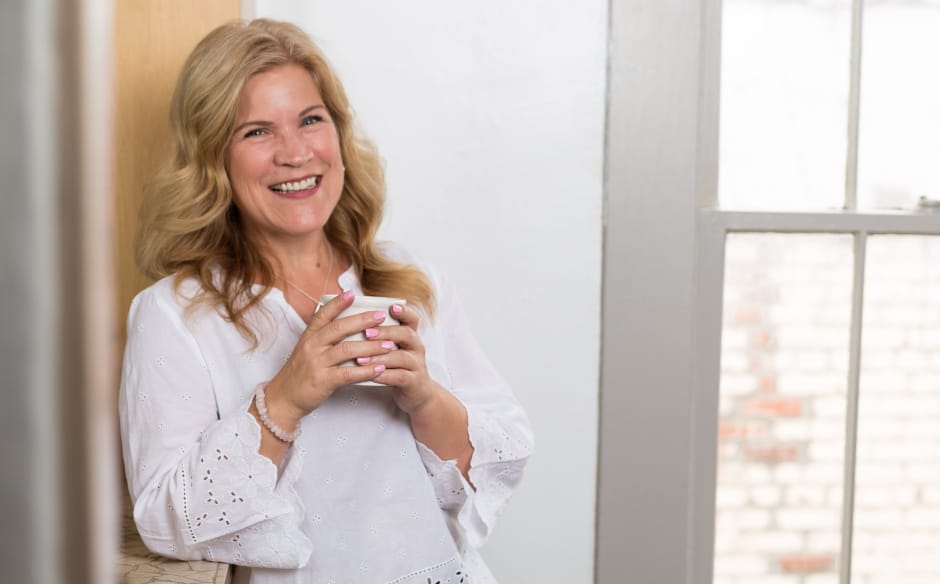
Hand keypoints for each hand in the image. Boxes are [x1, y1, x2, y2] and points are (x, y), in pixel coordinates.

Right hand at [263, 291, 394, 425]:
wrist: (283, 398)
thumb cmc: (299, 374)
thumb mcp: (306, 350)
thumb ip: (323, 338)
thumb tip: (347, 326)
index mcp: (309, 336)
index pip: (323, 314)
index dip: (337, 303)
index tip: (352, 293)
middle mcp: (312, 346)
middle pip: (340, 328)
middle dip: (363, 320)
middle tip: (381, 316)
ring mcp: (317, 363)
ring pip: (347, 349)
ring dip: (371, 346)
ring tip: (389, 344)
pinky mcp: (323, 380)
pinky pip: (348, 373)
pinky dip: (366, 371)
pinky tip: (379, 368)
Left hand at [364, 303, 443, 413]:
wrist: (417, 393)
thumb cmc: (399, 367)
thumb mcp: (394, 349)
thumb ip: (381, 336)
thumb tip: (354, 321)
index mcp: (410, 336)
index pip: (412, 319)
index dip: (404, 311)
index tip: (391, 306)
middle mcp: (416, 348)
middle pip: (406, 334)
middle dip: (386, 332)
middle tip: (367, 333)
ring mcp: (416, 365)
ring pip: (402, 357)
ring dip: (380, 356)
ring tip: (361, 358)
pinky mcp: (413, 382)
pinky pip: (399, 377)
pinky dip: (384, 375)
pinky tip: (371, 375)